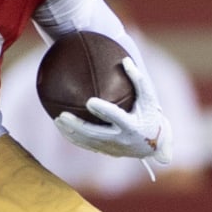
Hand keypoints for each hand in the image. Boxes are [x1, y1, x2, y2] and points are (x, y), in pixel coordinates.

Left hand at [53, 56, 172, 165]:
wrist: (155, 145)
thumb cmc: (151, 116)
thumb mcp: (149, 99)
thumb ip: (138, 80)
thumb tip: (125, 60)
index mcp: (132, 126)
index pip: (116, 117)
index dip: (103, 110)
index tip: (89, 101)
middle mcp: (121, 140)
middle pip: (95, 134)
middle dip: (77, 126)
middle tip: (62, 115)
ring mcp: (112, 148)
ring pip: (88, 142)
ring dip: (71, 132)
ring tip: (57, 120)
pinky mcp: (106, 152)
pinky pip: (87, 146)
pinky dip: (73, 138)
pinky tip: (61, 128)